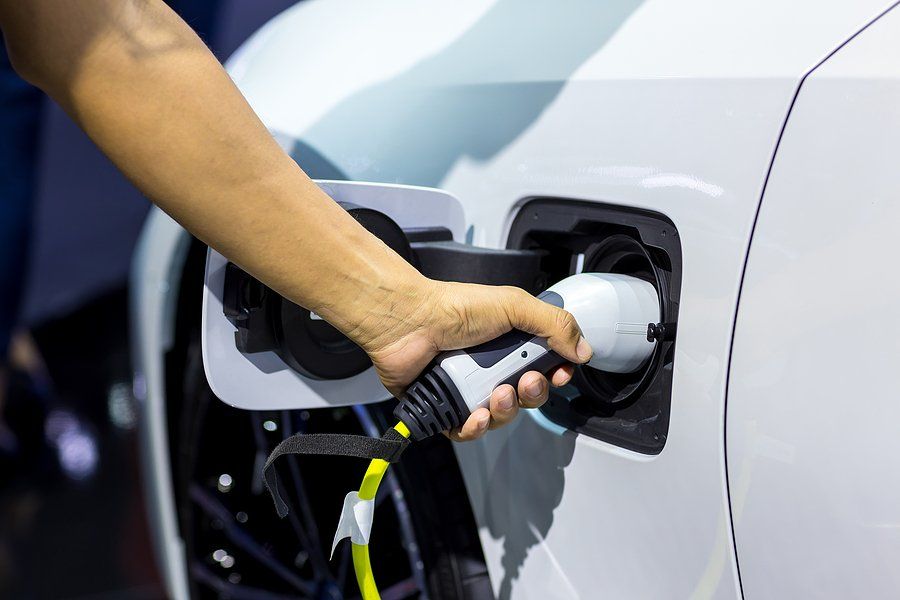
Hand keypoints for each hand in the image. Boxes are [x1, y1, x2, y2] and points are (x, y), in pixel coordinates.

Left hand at [350, 277, 592, 440]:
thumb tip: (583, 350)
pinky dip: (475, 428)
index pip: (544, 368)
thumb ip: (553, 325)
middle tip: (525, 382)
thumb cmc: (455, 308)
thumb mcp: (514, 305)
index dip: (556, 376)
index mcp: (509, 343)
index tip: (560, 374)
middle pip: (526, 396)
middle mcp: (491, 367)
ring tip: (497, 395)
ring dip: (506, 411)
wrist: (409, 321)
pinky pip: (468, 431)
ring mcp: (468, 389)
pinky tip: (476, 417)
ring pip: (501, 417)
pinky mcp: (445, 408)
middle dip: (533, 394)